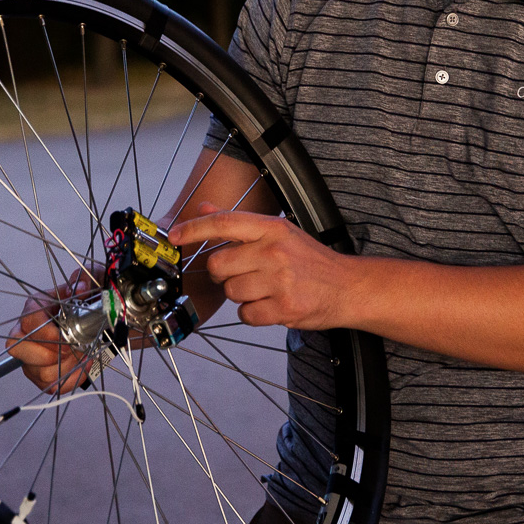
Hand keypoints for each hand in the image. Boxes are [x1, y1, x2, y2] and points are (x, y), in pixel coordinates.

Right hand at [8, 274, 94, 394]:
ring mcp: (30, 357)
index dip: (47, 333)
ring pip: (39, 372)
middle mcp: (25, 333)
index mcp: (35, 308)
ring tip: (82, 355)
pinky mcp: (40, 374)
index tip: (68, 337)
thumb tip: (80, 287)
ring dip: (66, 367)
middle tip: (72, 349)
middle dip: (49, 354)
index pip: (28, 321)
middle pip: (16, 348)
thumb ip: (85, 281)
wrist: (92, 322)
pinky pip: (51, 386)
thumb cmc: (85, 305)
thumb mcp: (88, 286)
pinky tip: (83, 365)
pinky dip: (72, 378)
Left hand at [167, 203, 360, 329]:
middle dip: (225, 274)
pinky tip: (271, 304)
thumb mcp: (279, 232)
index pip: (224, 222)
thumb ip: (239, 223)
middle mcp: (275, 251)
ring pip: (232, 292)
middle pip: (220, 265)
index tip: (174, 234)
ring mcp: (280, 281)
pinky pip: (246, 315)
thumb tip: (203, 208)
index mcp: (272, 229)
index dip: (194, 228)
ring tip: (264, 289)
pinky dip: (253, 313)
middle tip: (245, 273)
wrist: (349, 287)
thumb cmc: (311, 260)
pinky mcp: (284, 308)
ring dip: (242, 295)